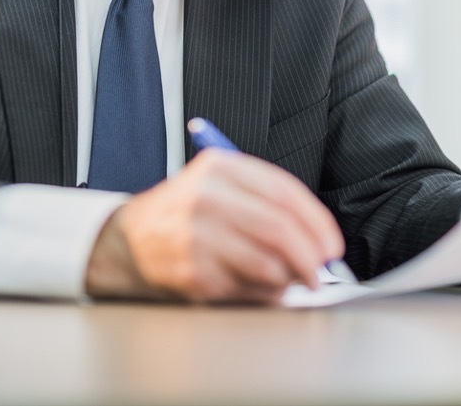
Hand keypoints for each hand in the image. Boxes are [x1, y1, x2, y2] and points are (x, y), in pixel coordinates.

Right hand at [84, 149, 343, 303]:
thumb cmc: (185, 214)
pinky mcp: (191, 271)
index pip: (284, 193)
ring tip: (295, 280)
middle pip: (278, 228)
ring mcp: (196, 235)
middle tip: (322, 271)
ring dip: (291, 277)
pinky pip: (245, 286)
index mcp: (220, 168)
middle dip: (310, 255)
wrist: (128, 240)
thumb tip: (317, 239)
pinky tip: (265, 288)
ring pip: (266, 261)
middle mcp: (207, 197)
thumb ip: (265, 202)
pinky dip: (265, 292)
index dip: (316, 222)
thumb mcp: (219, 186)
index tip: (331, 244)